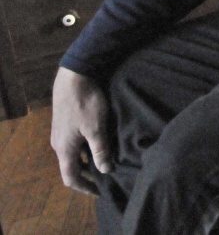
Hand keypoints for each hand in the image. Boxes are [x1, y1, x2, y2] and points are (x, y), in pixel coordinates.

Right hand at [50, 67, 111, 195]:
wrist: (74, 76)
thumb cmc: (85, 103)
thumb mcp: (96, 128)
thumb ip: (100, 150)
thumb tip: (105, 171)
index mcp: (64, 149)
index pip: (70, 177)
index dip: (85, 188)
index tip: (100, 192)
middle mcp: (60, 143)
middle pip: (72, 167)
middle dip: (88, 175)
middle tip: (106, 179)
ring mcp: (62, 132)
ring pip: (74, 153)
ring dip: (88, 160)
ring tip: (107, 162)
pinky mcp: (67, 122)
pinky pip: (76, 142)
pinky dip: (87, 148)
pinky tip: (101, 143)